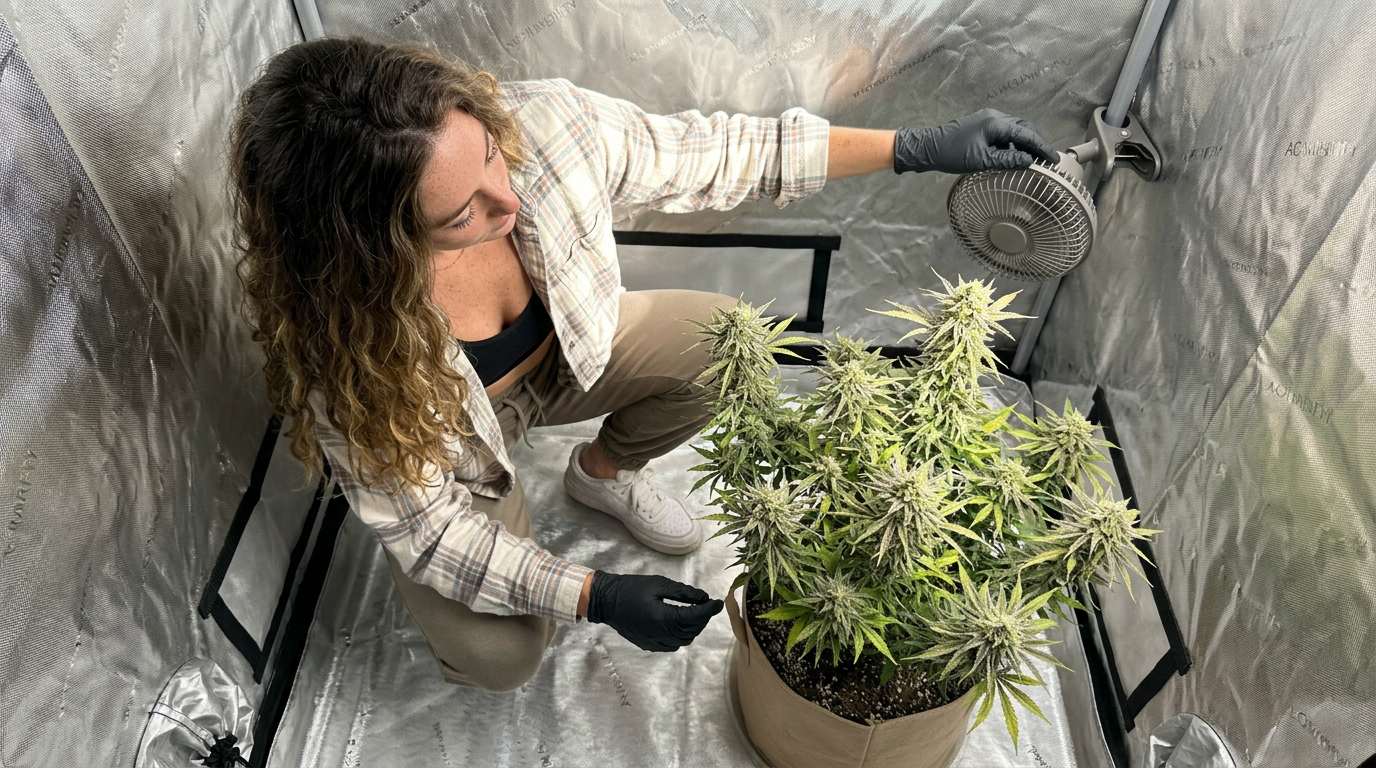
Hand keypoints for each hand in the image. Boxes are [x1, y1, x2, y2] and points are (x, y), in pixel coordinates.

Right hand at [585, 571, 722, 651]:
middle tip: (705, 605)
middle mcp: (660, 634)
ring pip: (684, 640)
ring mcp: (654, 642)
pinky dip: (681, 636)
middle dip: (702, 618)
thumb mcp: (658, 584)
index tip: (718, 603)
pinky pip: (672, 645)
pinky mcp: (648, 645)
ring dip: (693, 628)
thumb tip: (703, 597)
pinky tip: (679, 624)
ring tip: (694, 613)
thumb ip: (683, 592)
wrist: (606, 601)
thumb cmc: (631, 588)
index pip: (694, 617)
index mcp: (663, 618)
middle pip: (692, 630)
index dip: (709, 610)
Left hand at [893, 109, 1057, 174]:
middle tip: (1047, 160)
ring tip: (1033, 160)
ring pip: (1014, 131)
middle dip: (1037, 144)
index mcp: (996, 123)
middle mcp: (995, 117)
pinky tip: (1013, 157)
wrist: (927, 148)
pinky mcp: (981, 126)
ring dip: (1024, 144)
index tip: (1054, 160)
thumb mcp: (982, 161)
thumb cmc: (951, 154)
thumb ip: (1008, 161)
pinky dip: (1012, 144)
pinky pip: (1003, 133)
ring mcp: (987, 120)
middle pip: (1024, 129)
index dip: (1042, 148)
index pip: (1027, 135)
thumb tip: (1029, 161)